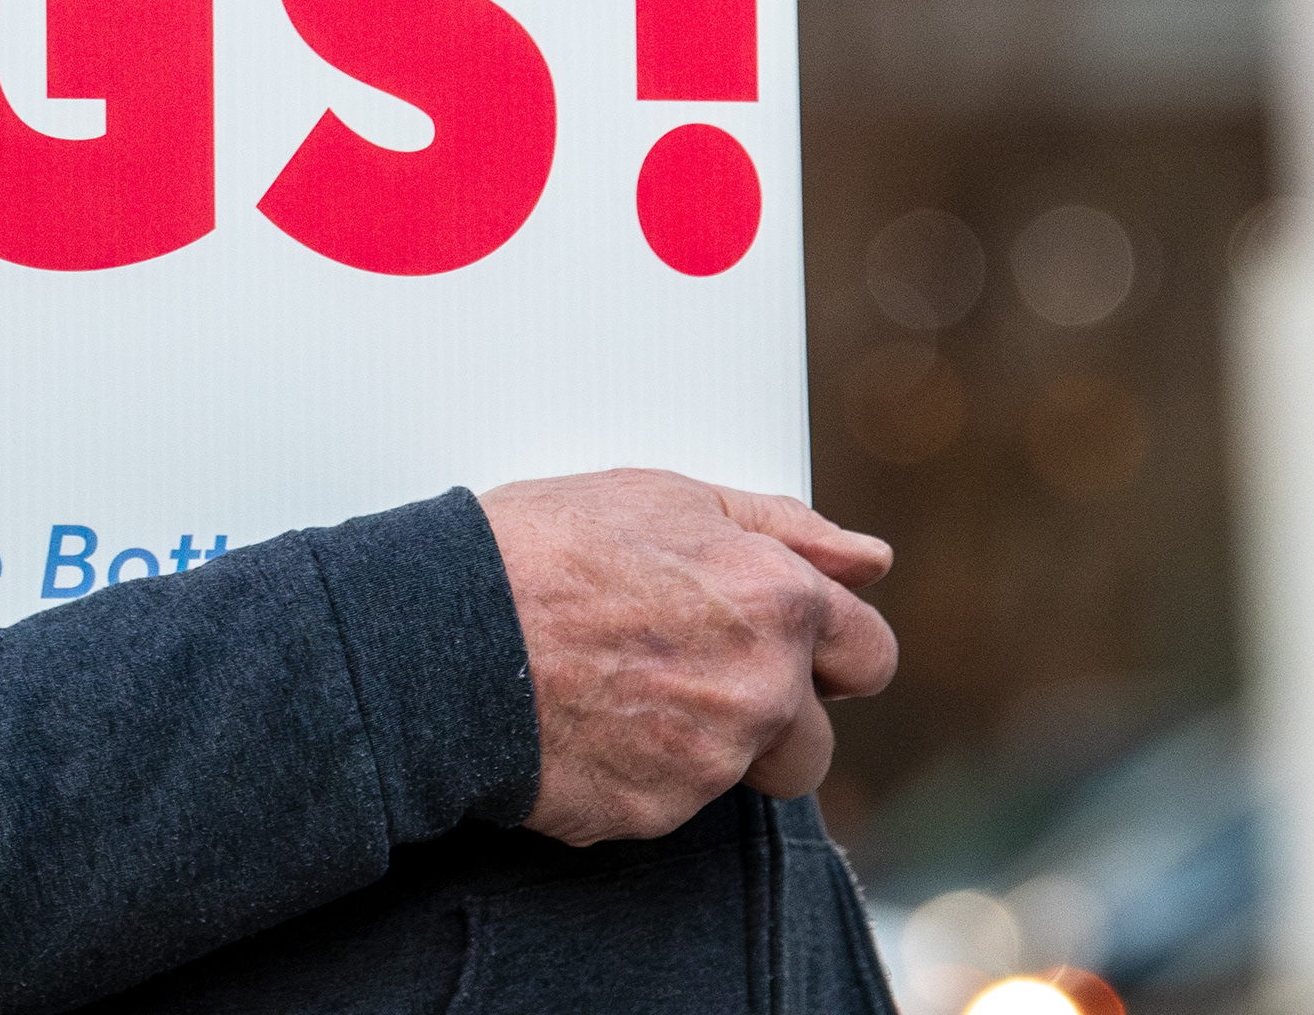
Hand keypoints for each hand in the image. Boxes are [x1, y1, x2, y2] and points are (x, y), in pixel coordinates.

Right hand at [478, 469, 897, 844]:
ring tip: (621, 689)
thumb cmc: (544, 550)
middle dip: (770, 718)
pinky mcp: (654, 815)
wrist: (445, 631)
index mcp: (778, 603)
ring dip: (703, 747)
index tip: (789, 647)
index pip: (868, 654)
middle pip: (813, 742)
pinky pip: (669, 806)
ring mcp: (711, 761)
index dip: (827, 650)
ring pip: (741, 777)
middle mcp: (761, 689)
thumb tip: (868, 559)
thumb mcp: (668, 498)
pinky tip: (584, 723)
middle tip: (683, 669)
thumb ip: (787, 531)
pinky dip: (636, 774)